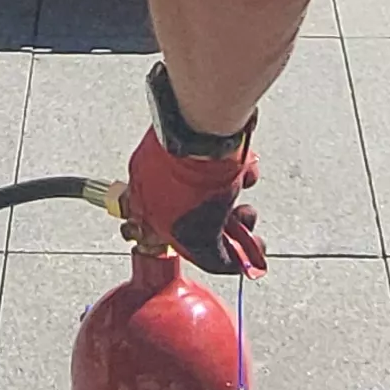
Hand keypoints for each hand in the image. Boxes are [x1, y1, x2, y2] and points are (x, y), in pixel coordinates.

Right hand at [122, 128, 264, 275]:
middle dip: (227, 223)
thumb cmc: (193, 175)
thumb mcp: (201, 236)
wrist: (204, 123)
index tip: (232, 255)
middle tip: (244, 222)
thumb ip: (213, 259)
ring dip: (234, 195)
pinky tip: (244, 168)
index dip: (208, 252)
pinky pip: (223, 163)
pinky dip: (236, 169)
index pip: (175, 243)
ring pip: (214, 189)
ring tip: (242, 189)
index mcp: (144, 208)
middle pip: (198, 215)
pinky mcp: (200, 139)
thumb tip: (232, 266)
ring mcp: (176, 157)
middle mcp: (155, 182)